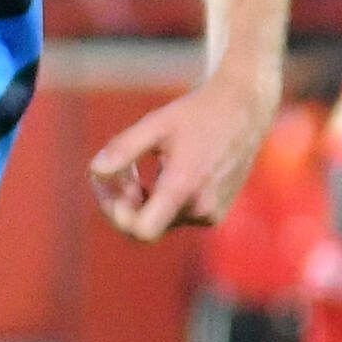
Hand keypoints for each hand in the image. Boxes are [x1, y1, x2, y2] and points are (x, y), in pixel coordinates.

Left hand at [88, 68, 279, 240]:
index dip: (120, 216)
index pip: (143, 231)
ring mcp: (211, 213)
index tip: (115, 190)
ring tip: (143, 165)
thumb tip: (95, 171)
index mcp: (184, 186)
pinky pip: (177, 216)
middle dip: (125, 204)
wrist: (245, 110)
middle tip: (118, 172)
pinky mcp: (215, 213)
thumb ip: (124, 148)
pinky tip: (164, 170)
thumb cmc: (197, 113)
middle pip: (145, 227)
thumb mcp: (157, 123)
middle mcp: (200, 207)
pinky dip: (163, 200)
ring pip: (161, 222)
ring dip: (143, 201)